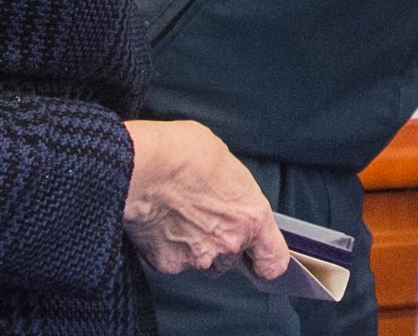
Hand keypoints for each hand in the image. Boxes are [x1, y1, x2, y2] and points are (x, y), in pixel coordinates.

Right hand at [122, 120, 288, 278]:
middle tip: (202, 216)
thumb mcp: (227, 164)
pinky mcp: (166, 263)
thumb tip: (228, 197)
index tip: (260, 257)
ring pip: (201, 260)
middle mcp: (228, 243)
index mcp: (251, 217)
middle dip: (220, 243)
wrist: (143, 165)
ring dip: (193, 246)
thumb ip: (235, 194)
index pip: (273, 261)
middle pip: (231, 258)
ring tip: (177, 215)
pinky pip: (171, 260)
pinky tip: (160, 222)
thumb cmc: (184, 153)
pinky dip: (165, 248)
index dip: (266, 261)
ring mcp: (197, 257)